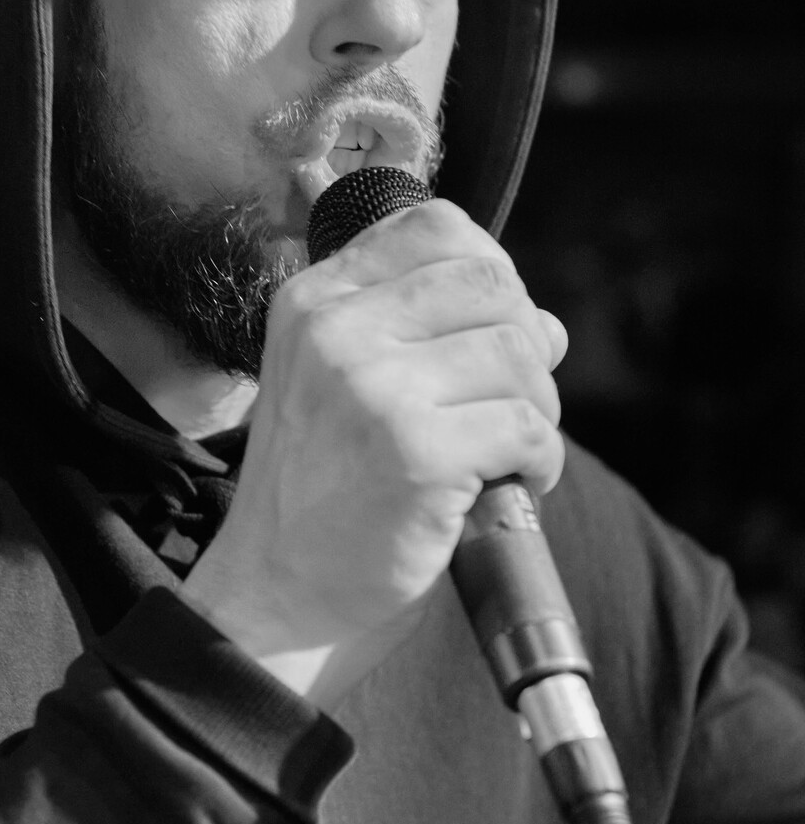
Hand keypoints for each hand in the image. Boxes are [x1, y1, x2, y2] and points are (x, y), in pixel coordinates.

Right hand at [180, 198, 566, 709]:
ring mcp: (375, 390)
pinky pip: (531, 427)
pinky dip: (540, 463)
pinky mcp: (417, 453)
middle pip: (492, 284)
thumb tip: (546, 323)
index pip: (436, 226)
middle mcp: (337, 331)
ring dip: (537, 410)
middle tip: (507, 403)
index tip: (489, 330)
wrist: (275, 597)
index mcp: (313, 301)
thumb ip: (425, 335)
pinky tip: (505, 489)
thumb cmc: (320, 494)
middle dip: (524, 344)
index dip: (490, 271)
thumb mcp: (340, 385)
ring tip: (502, 455)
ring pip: (522, 353)